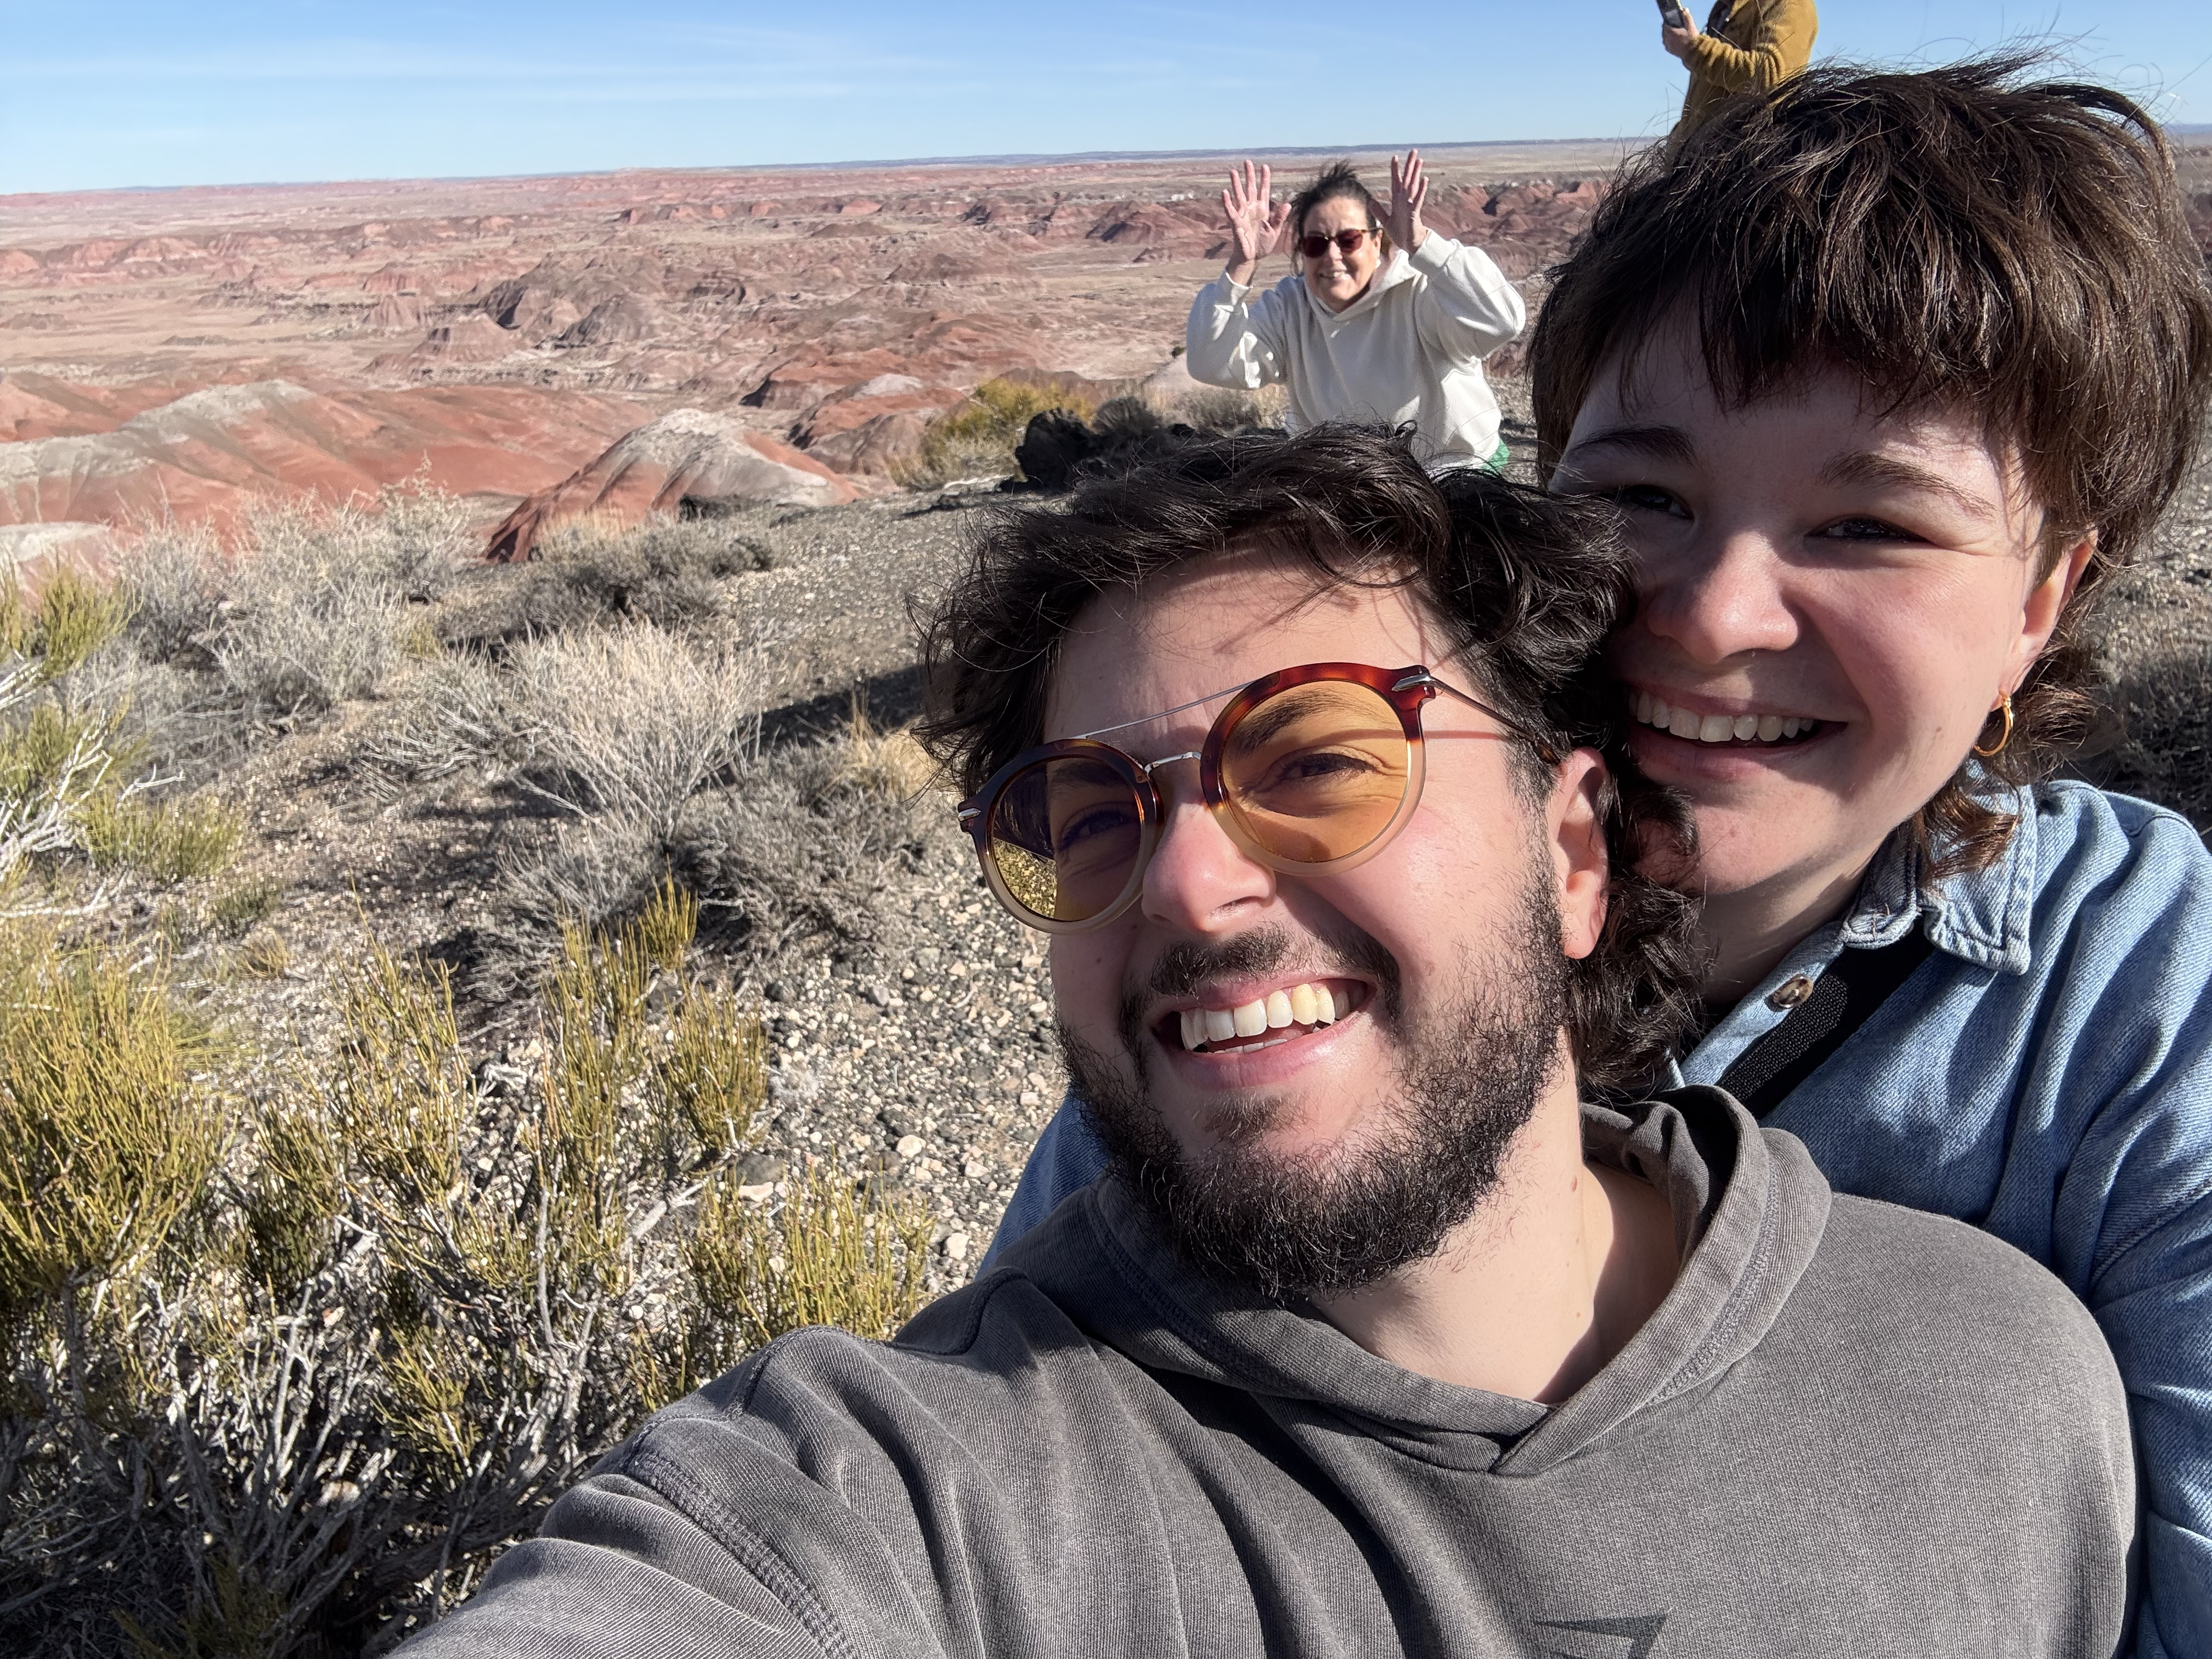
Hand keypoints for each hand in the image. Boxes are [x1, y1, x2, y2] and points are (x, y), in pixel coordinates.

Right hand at [1221, 161, 1289, 283]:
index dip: (1264, 179)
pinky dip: (1227, 202)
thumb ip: (1280, 218)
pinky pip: (1231, 211)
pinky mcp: (1236, 223)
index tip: (1265, 166)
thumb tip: (1287, 204)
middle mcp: (1252, 209)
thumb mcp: (1275, 231)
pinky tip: (1225, 192)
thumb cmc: (1263, 245)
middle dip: (1249, 175)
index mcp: (1263, 209)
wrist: (1253, 258)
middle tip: (1247, 162)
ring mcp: (1243, 215)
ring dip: (1236, 184)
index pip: (1264, 190)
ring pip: (1239, 196)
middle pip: (1250, 188)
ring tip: (1233, 172)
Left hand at [1386, 151, 1427, 254]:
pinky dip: (1420, 190)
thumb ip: (1379, 210)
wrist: (1409, 245)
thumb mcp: (1386, 221)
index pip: (1396, 182)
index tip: (1395, 157)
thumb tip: (1370, 201)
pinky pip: (1417, 200)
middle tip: (1414, 151)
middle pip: (1407, 179)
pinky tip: (1424, 179)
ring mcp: (1410, 205)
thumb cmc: (1400, 233)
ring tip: (1419, 161)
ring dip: (1416, 173)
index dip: (1395, 170)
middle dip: (1409, 165)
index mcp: (1397, 201)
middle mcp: (1404, 200)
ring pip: (1413, 186)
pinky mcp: (1414, 213)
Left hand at [1661, 12, 1697, 56]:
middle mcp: (1667, 39)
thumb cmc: (1692, 39)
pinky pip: (1667, 44)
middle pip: (1664, 32)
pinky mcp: (1670, 51)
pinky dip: (1669, 41)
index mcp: (1671, 32)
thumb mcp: (1691, 26)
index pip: (1665, 25)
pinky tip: (1673, 41)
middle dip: (1667, 29)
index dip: (1668, 22)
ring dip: (1667, 35)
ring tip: (1673, 34)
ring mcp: (1668, 46)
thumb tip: (1684, 10)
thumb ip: (1687, 17)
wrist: (1693, 53)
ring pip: (1665, 38)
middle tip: (1673, 27)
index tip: (1671, 21)